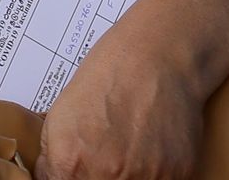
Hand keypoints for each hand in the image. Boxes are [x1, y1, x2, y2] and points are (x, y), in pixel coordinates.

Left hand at [36, 19, 205, 179]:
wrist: (156, 60)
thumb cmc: (106, 78)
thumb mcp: (60, 115)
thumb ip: (53, 159)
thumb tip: (50, 179)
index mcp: (70, 163)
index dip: (71, 179)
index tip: (77, 171)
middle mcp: (106, 177)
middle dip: (98, 177)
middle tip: (105, 157)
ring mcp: (145, 179)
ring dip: (128, 178)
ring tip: (129, 151)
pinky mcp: (178, 176)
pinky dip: (155, 174)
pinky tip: (151, 150)